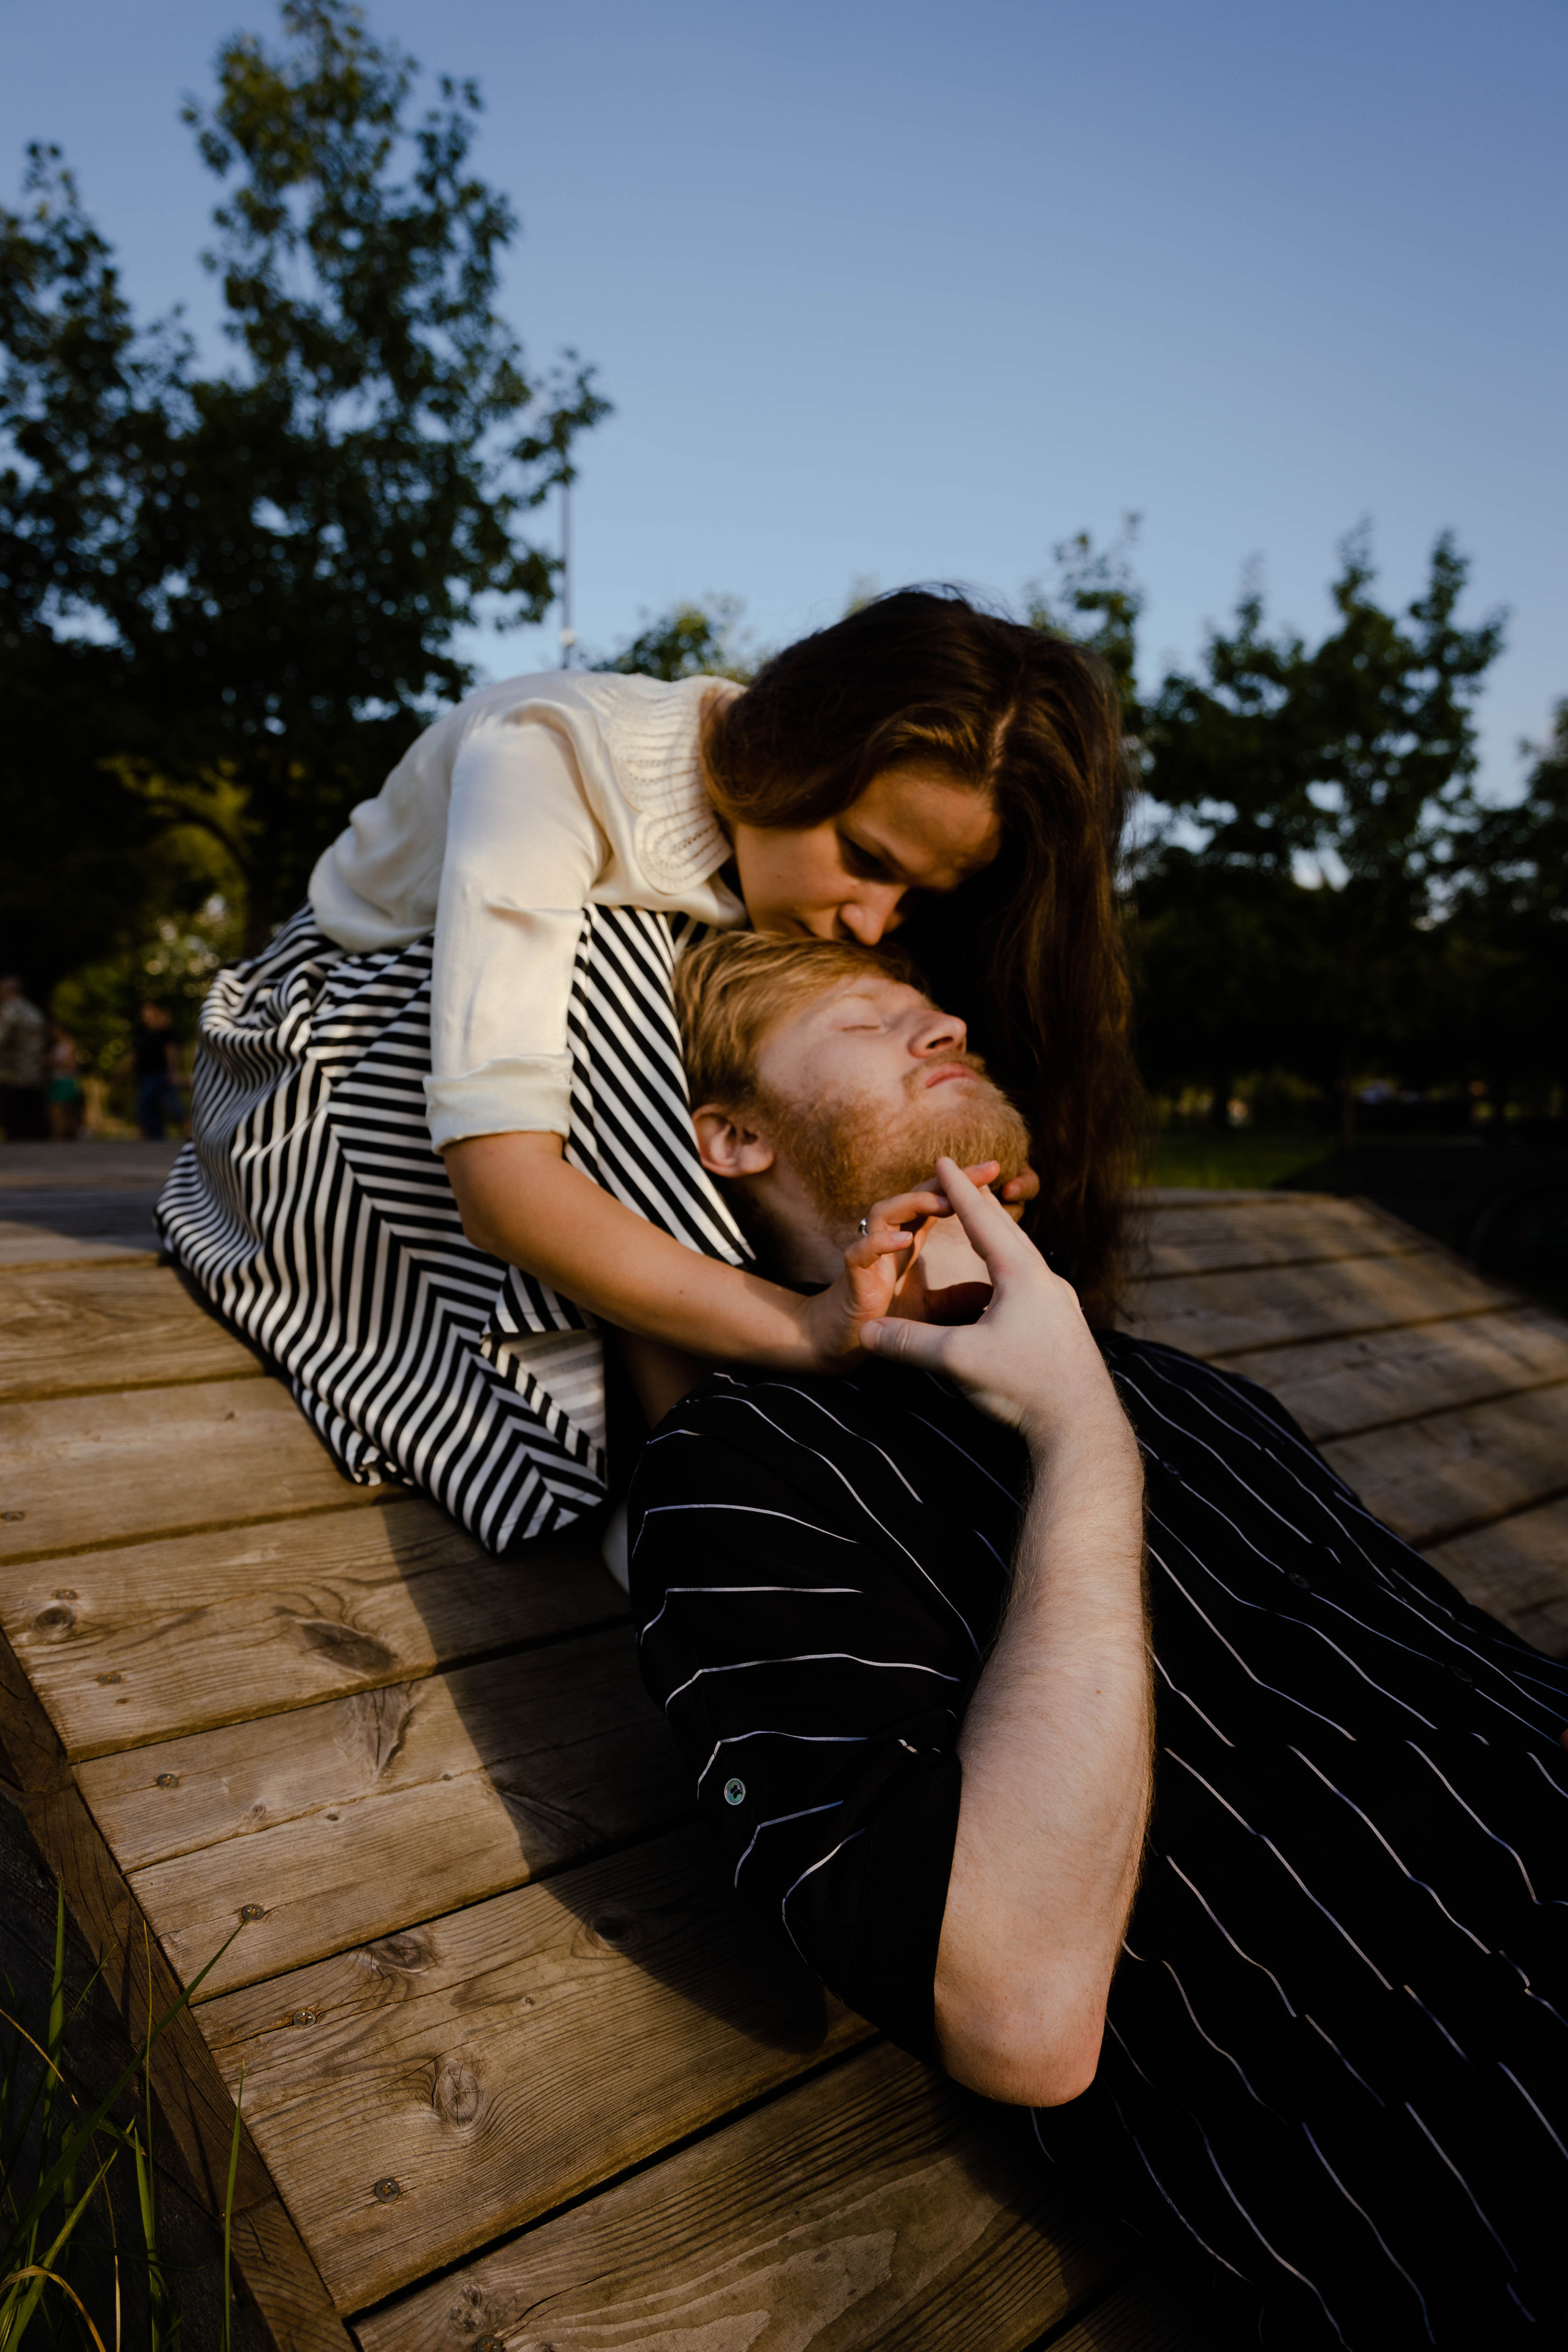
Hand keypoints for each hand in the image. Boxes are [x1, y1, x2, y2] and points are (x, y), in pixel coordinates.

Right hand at [796, 1161, 1002, 1366]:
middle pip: (919, 1196)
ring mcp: (870, 1257)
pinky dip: (880, 1244)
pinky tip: (903, 1241)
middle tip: (988, 1168)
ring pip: (885, 1212)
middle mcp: (891, 1241)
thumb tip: (990, 1289)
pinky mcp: (853, 1279)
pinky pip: (860, 1252)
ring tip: (946, 1202)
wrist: (838, 1346)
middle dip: (951, 1180)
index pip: (941, 1203)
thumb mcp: (932, 1311)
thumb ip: (956, 1298)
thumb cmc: (883, 1318)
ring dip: (916, 1202)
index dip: (965, 1185)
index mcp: (911, 1241)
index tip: (995, 1168)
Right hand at [858, 1158, 1128, 1451]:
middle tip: (965, 1181)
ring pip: (1024, 1259)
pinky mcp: (1065, 1327)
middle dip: (981, 1207)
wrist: (1083, 1427)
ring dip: (999, 1239)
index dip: (957, 1190)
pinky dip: (1009, 1270)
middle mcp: (1045, 1281)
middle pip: (1008, 1233)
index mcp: (1020, 1275)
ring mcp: (1060, 1304)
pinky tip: (1005, 1290)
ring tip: (985, 1231)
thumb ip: (909, 1343)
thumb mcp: (958, 1360)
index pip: (981, 1221)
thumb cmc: (1023, 1386)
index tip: (944, 1159)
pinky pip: (1032, 1284)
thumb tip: (865, 1332)